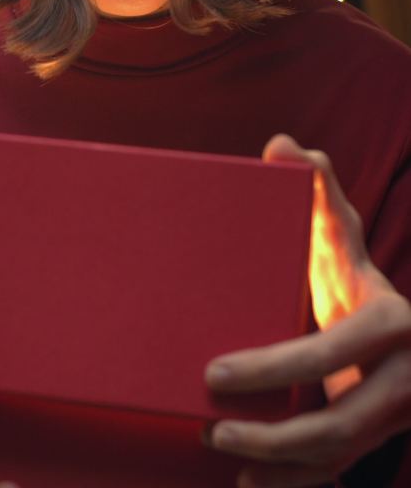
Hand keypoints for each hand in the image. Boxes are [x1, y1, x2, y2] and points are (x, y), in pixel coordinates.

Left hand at [203, 134, 410, 487]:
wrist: (408, 333)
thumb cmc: (359, 275)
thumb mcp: (345, 234)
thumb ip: (319, 191)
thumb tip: (280, 144)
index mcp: (392, 321)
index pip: (330, 349)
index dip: (273, 366)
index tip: (211, 371)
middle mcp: (403, 376)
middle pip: (338, 422)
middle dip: (269, 432)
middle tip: (207, 426)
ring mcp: (396, 413)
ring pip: (339, 457)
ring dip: (279, 466)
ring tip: (221, 454)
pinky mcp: (381, 436)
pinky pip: (342, 472)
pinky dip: (298, 485)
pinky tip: (252, 487)